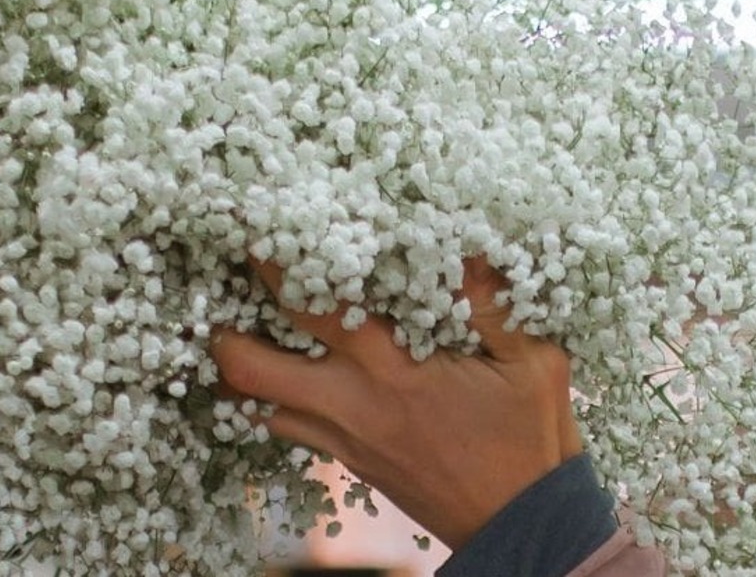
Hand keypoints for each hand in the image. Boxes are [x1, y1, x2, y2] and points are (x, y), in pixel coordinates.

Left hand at [210, 259, 581, 549]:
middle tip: (221, 291)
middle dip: (224, 329)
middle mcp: (357, 405)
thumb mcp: (535, 363)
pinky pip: (289, 430)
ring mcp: (347, 440)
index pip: (317, 308)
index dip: (277, 266)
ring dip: (241, 369)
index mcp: (397, 370)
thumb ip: (494, 304)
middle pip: (252, 370)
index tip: (256, 231)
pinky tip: (284, 375)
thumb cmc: (533, 438)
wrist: (524, 524)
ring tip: (240, 329)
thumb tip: (466, 247)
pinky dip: (273, 402)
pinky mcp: (351, 464)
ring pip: (258, 407)